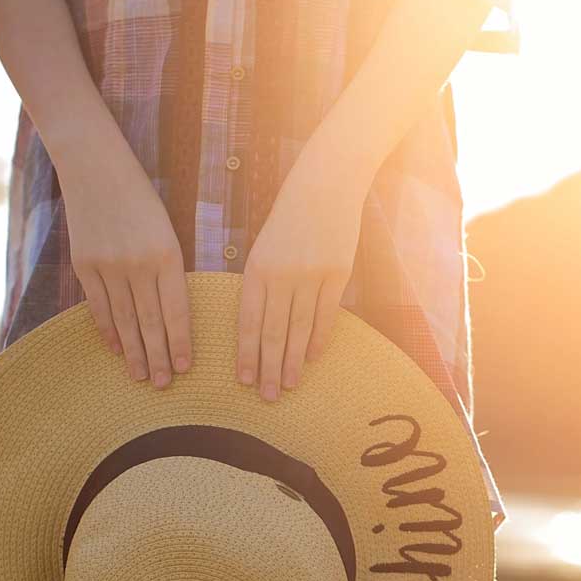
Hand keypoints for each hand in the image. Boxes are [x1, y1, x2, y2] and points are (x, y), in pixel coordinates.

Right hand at [59, 134, 190, 387]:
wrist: (95, 165)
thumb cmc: (140, 199)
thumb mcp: (166, 230)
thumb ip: (170, 270)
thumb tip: (173, 315)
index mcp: (167, 255)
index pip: (177, 310)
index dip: (181, 342)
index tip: (186, 367)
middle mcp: (139, 264)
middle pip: (150, 322)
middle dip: (159, 357)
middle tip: (164, 385)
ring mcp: (109, 265)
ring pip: (125, 320)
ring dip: (134, 352)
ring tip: (141, 376)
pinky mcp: (85, 264)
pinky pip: (99, 306)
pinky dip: (108, 330)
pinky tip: (116, 349)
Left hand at [237, 144, 367, 399]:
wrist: (326, 183)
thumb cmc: (290, 218)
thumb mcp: (264, 247)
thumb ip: (261, 285)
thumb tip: (259, 328)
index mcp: (256, 268)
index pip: (248, 321)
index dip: (246, 354)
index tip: (244, 380)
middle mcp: (281, 275)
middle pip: (274, 332)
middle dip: (269, 368)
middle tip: (267, 397)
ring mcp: (310, 276)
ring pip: (300, 329)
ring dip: (294, 361)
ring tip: (290, 385)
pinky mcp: (336, 274)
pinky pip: (326, 315)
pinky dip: (319, 339)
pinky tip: (313, 358)